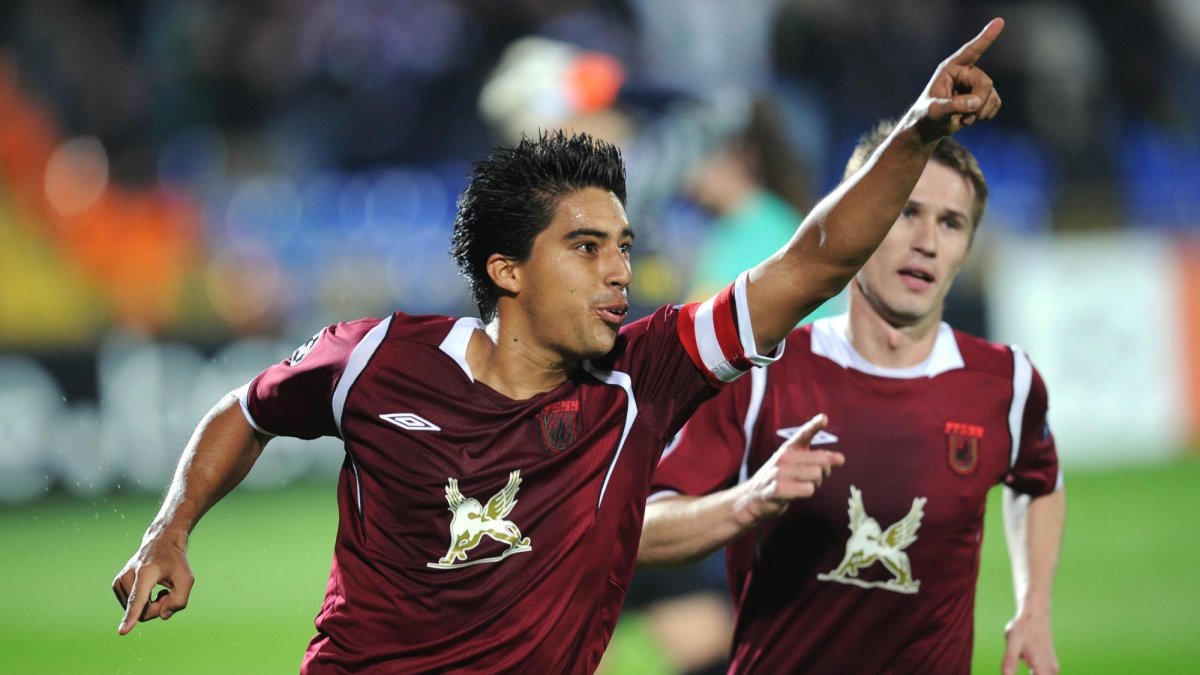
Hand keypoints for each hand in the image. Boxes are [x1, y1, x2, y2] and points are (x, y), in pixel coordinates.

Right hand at [112, 532, 194, 634]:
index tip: (122, 632)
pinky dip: (145, 603)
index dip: (131, 616)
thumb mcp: (187, 578)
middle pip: (144, 612)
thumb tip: (162, 616)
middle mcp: (128, 576)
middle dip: (159, 608)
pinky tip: (151, 590)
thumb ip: (180, 600)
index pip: (138, 599)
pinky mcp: (117, 585)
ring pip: (137, 612)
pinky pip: (133, 607)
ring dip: (152, 605)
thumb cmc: (175, 561)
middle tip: (168, 592)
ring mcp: (119, 581)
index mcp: (146, 573)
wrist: (160, 542)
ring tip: (160, 588)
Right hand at [733, 414, 844, 525]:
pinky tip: (794, 494)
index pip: (803, 434)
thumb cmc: (780, 479)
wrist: (752, 498)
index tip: (824, 418)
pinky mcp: (778, 489)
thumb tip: (841, 459)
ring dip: (815, 485)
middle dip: (824, 472)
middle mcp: (784, 457)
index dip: (815, 425)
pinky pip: (808, 489)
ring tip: (801, 486)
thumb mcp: (796, 465)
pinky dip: (806, 493)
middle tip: (812, 478)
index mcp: (788, 449)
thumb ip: (818, 460)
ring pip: (816, 475)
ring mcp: (779, 472)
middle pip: (821, 461)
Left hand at [910, 18, 1004, 142]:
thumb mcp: (934, 111)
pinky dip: (985, 115)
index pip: (970, 51)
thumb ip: (953, 105)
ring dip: (980, 112)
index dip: (986, 37)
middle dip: (978, 103)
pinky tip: (970, 119)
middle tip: (964, 117)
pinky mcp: (983, 96)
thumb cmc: (926, 116)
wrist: (929, 129)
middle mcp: (965, 73)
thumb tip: (976, 102)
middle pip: (985, 83)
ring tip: (963, 119)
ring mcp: (975, 84)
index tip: (999, 22)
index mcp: (951, 69)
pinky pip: (996, 103)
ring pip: (992, 95)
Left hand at [1002, 611, 1058, 674]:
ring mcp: (1052, 669)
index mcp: (1043, 669)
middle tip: (1016, 665)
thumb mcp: (1012, 643)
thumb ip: (1009, 661)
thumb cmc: (1022, 627)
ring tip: (1017, 662)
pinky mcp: (1049, 666)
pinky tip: (1019, 665)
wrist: (1034, 614)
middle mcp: (1052, 672)